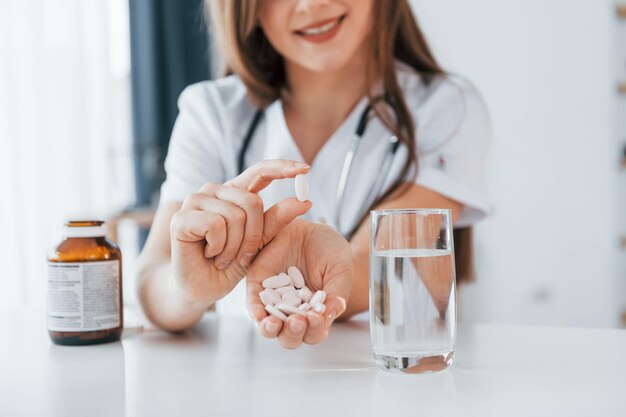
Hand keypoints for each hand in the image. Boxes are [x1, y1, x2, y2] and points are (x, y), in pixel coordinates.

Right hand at [169, 160, 311, 305]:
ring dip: (235, 247)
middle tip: (242, 256)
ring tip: (223, 257)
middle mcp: (214, 190)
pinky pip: (215, 225)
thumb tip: (305, 201)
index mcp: (235, 192)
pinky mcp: (181, 217)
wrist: (202, 288)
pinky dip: (219, 248)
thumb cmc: (230, 265)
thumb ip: (277, 221)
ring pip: (235, 216)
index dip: (283, 167)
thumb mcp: (260, 243)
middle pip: (252, 201)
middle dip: (254, 237)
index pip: (261, 170)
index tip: (306, 169)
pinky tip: (209, 254)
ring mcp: (195, 200)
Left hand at [246, 219, 353, 348]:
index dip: (315, 330)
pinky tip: (259, 316)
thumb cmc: (328, 250)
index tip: (315, 318)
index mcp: (316, 313)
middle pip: (291, 337)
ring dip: (271, 329)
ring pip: (270, 327)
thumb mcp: (340, 269)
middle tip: (297, 321)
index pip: (314, 333)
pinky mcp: (258, 286)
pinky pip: (253, 305)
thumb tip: (330, 315)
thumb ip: (337, 293)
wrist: (310, 227)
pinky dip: (255, 312)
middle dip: (293, 333)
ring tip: (274, 324)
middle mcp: (294, 312)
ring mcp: (275, 301)